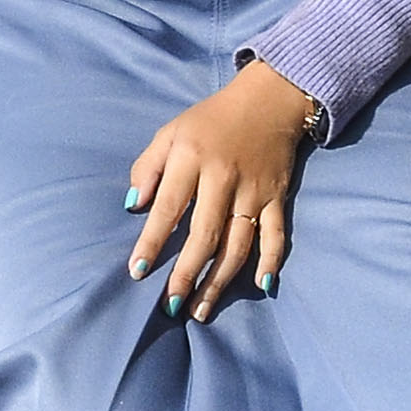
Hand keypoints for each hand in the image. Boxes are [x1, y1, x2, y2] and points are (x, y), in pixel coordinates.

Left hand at [123, 60, 317, 319]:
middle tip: (171, 306)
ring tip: (201, 310)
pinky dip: (270, 260)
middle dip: (187, 274)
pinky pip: (276, 234)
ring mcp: (254, 190)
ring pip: (238, 244)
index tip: (138, 271)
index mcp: (192, 159)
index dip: (152, 241)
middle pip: (205, 234)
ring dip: (220, 281)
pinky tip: (260, 285)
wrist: (269, 100)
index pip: (168, 207)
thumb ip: (148, 167)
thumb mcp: (170, 131)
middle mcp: (224, 178)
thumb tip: (132, 205)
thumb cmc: (211, 121)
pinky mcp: (278, 197)